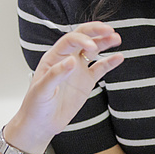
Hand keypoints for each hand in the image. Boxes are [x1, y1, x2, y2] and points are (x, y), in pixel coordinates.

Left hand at [6, 22, 122, 151]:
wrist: (41, 124)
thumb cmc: (35, 105)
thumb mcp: (42, 90)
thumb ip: (56, 74)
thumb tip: (72, 60)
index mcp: (53, 57)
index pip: (70, 40)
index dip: (82, 39)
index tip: (92, 47)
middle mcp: (67, 59)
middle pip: (82, 38)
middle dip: (95, 31)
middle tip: (109, 30)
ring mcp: (78, 70)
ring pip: (94, 51)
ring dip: (104, 43)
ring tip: (116, 38)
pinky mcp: (86, 81)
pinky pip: (100, 68)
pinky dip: (110, 62)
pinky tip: (119, 57)